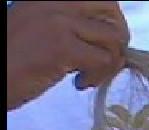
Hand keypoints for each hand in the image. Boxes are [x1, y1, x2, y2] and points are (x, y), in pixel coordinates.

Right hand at [7, 1, 129, 110]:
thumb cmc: (12, 59)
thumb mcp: (40, 27)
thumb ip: (71, 25)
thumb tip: (109, 37)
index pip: (100, 0)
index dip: (109, 22)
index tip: (100, 45)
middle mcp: (55, 1)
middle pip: (111, 10)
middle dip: (117, 38)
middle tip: (104, 60)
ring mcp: (59, 21)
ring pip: (113, 38)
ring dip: (108, 64)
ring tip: (86, 76)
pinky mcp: (63, 47)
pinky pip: (104, 60)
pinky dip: (98, 77)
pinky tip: (78, 83)